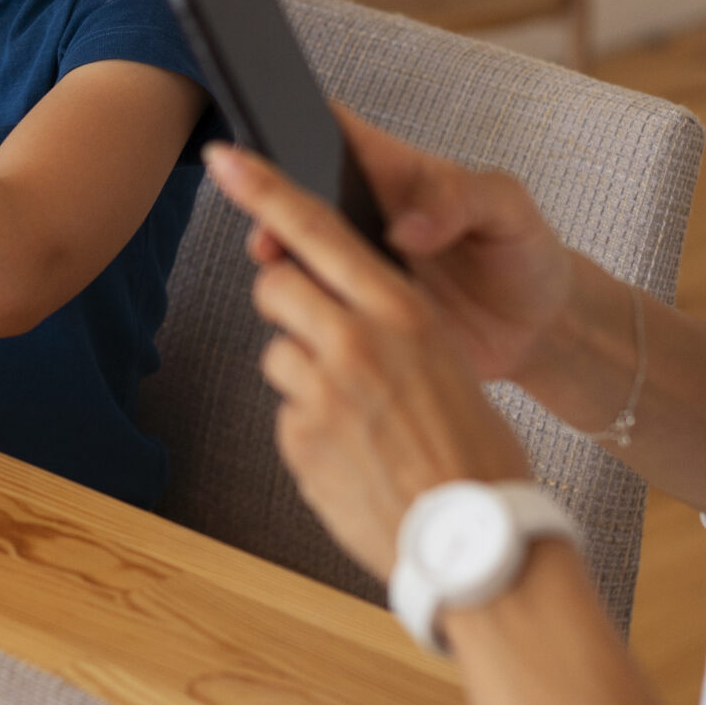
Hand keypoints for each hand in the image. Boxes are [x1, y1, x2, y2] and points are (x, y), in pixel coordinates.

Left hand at [206, 142, 532, 578]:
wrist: (480, 544)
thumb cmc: (479, 452)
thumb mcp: (450, 361)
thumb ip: (393, 323)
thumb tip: (346, 303)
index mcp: (401, 312)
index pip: (318, 231)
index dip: (265, 189)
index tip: (225, 160)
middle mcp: (356, 343)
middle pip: (277, 285)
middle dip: (288, 299)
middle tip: (321, 331)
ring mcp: (322, 395)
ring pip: (277, 353)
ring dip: (305, 374)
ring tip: (360, 416)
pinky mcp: (300, 443)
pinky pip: (287, 415)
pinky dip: (312, 430)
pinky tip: (355, 456)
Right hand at [248, 109, 580, 390]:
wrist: (538, 329)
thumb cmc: (523, 251)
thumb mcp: (508, 208)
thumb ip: (463, 197)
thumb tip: (407, 228)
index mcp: (393, 172)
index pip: (331, 131)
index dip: (293, 121)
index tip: (266, 134)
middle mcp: (363, 219)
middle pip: (293, 198)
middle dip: (269, 208)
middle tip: (268, 232)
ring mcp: (357, 270)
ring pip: (293, 259)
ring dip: (281, 268)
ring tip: (284, 278)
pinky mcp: (360, 319)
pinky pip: (317, 316)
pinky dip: (305, 320)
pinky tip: (314, 327)